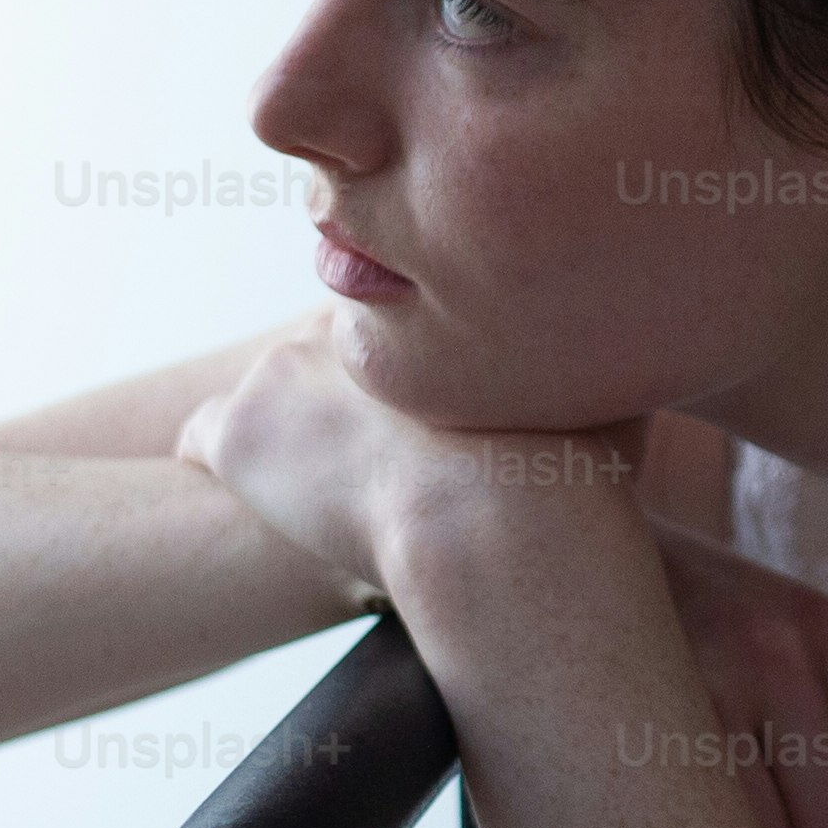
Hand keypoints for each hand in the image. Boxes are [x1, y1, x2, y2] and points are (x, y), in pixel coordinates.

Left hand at [168, 307, 602, 612]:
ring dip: (292, 435)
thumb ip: (592, 362)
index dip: (406, 379)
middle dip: (345, 399)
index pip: (395, 322)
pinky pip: (204, 440)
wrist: (498, 525)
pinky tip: (241, 497)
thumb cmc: (566, 470)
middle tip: (378, 458)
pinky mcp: (234, 434)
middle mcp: (345, 317)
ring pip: (270, 396)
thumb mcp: (604, 390)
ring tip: (324, 488)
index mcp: (430, 301)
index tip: (420, 426)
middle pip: (328, 354)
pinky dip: (218, 463)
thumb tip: (623, 352)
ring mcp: (279, 372)